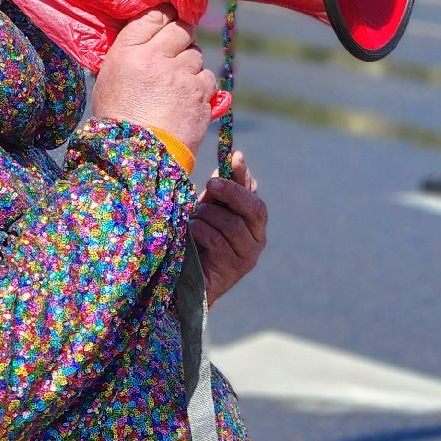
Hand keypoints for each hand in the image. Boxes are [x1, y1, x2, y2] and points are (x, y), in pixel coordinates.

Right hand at [91, 6, 216, 150]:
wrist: (135, 160)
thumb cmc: (116, 120)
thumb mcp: (108, 80)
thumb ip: (128, 54)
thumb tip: (148, 38)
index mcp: (128, 52)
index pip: (154, 16)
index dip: (165, 15)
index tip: (169, 19)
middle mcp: (157, 58)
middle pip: (181, 29)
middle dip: (181, 37)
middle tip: (175, 52)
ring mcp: (182, 76)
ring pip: (197, 55)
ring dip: (190, 66)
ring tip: (176, 86)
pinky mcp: (201, 95)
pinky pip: (208, 79)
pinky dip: (201, 87)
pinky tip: (187, 101)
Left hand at [192, 152, 266, 305]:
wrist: (184, 283)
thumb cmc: (197, 242)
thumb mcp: (209, 211)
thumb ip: (222, 190)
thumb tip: (236, 157)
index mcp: (253, 224)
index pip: (254, 196)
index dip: (245, 177)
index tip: (234, 157)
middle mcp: (256, 241)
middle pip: (253, 208)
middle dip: (231, 192)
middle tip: (211, 183)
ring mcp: (246, 257)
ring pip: (231, 223)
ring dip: (206, 216)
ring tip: (191, 219)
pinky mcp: (232, 271)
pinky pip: (216, 240)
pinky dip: (200, 231)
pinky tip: (189, 233)